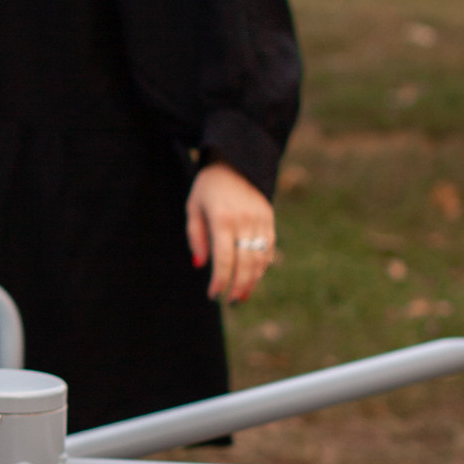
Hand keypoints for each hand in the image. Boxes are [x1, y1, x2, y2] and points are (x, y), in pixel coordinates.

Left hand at [186, 160, 277, 305]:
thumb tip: (201, 265)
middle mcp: (245, 221)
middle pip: (246, 264)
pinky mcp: (270, 219)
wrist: (237, 161)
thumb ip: (195, 237)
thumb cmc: (208, 187)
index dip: (220, 282)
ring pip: (260, 259)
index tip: (213, 295)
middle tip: (231, 302)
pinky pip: (269, 249)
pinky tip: (253, 277)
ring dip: (252, 281)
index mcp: (223, 219)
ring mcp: (260, 221)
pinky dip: (262, 266)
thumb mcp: (193, 208)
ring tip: (242, 295)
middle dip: (239, 287)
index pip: (224, 260)